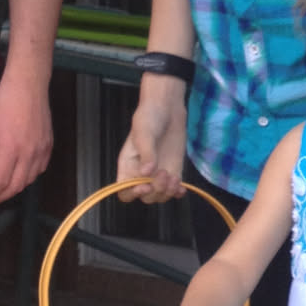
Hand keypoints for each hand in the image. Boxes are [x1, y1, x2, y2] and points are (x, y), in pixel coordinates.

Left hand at [0, 70, 52, 204]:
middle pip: (16, 185)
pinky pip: (40, 169)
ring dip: (16, 188)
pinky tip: (20, 175)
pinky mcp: (48, 144)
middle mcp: (29, 152)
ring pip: (30, 179)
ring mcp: (41, 149)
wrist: (28, 85)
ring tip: (3, 189)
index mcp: (10, 148)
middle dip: (2, 196)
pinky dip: (30, 177)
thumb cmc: (3, 102)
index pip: (0, 181)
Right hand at [116, 79, 188, 201]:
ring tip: (174, 178)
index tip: (145, 185)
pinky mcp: (172, 171)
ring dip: (167, 192)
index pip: (124, 191)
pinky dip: (177, 192)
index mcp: (128, 166)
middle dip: (156, 190)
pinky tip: (182, 187)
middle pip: (145, 196)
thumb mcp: (144, 133)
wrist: (168, 109)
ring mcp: (157, 174)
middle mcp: (141, 173)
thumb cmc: (149, 117)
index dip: (133, 193)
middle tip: (164, 174)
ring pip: (160, 195)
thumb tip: (146, 172)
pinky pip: (173, 190)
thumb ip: (146, 153)